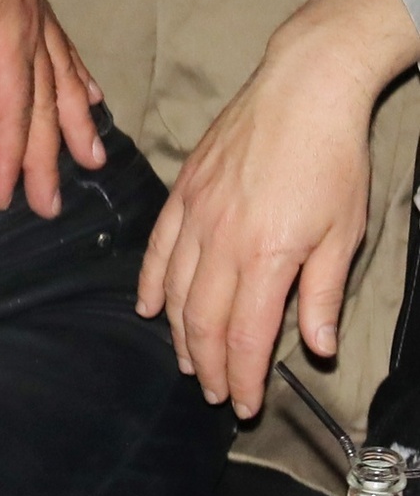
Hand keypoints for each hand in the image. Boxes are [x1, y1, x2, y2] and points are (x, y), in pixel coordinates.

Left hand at [0, 0, 105, 217]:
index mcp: (7, 30)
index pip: (11, 109)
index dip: (8, 157)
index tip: (5, 199)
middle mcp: (29, 25)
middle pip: (43, 105)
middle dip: (45, 158)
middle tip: (50, 207)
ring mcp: (33, 8)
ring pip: (60, 79)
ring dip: (71, 123)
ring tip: (90, 160)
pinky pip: (61, 47)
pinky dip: (75, 75)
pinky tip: (88, 90)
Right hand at [138, 0, 419, 416]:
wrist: (302, 90)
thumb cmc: (333, 160)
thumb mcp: (345, 233)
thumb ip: (323, 293)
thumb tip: (319, 347)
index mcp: (266, 256)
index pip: (245, 335)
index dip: (243, 377)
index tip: (246, 405)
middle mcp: (221, 241)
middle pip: (203, 320)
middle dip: (210, 365)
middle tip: (217, 395)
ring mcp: (195, 214)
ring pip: (176, 290)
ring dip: (180, 334)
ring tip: (189, 362)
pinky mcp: (183, 191)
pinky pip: (159, 248)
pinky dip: (151, 283)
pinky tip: (150, 307)